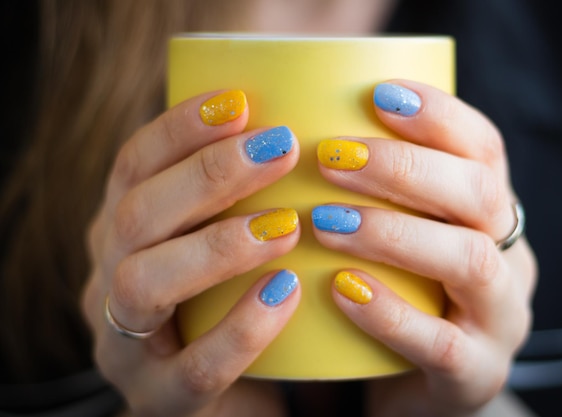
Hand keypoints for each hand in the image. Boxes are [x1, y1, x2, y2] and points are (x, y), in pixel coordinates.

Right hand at [81, 90, 300, 415]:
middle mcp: (109, 280)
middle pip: (135, 215)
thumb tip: (301, 121)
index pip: (133, 166)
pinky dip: (241, 327)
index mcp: (123, 232)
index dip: (179, 128)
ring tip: (286, 223)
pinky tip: (287, 292)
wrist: (234, 395)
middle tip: (279, 146)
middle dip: (207, 175)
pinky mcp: (161, 400)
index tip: (239, 100)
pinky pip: (194, 367)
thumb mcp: (228, 241)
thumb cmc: (234, 301)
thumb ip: (242, 196)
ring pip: (144, 284)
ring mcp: (127, 346)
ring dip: (217, 245)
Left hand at [313, 81, 537, 415]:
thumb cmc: (398, 293)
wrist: (418, 383)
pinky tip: (342, 290)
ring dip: (393, 232)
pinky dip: (390, 313)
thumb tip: (301, 133)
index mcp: (491, 213)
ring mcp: (500, 318)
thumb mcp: (397, 236)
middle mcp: (508, 257)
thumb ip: (374, 194)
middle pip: (480, 194)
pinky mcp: (475, 374)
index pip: (484, 148)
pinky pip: (441, 343)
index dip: (439, 115)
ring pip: (470, 260)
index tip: (378, 94)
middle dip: (405, 168)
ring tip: (324, 223)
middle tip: (332, 157)